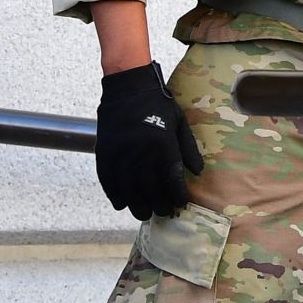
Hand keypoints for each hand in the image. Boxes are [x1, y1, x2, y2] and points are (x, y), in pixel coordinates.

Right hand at [95, 63, 202, 220]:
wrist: (128, 88)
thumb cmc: (159, 105)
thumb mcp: (180, 123)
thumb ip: (188, 149)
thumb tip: (198, 173)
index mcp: (162, 144)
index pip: (171, 178)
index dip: (177, 195)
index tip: (181, 204)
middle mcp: (141, 152)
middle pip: (149, 187)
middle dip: (158, 204)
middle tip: (163, 213)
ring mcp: (120, 153)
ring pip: (128, 188)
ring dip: (136, 204)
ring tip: (144, 214)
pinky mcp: (104, 153)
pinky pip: (108, 181)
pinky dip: (114, 195)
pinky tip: (121, 204)